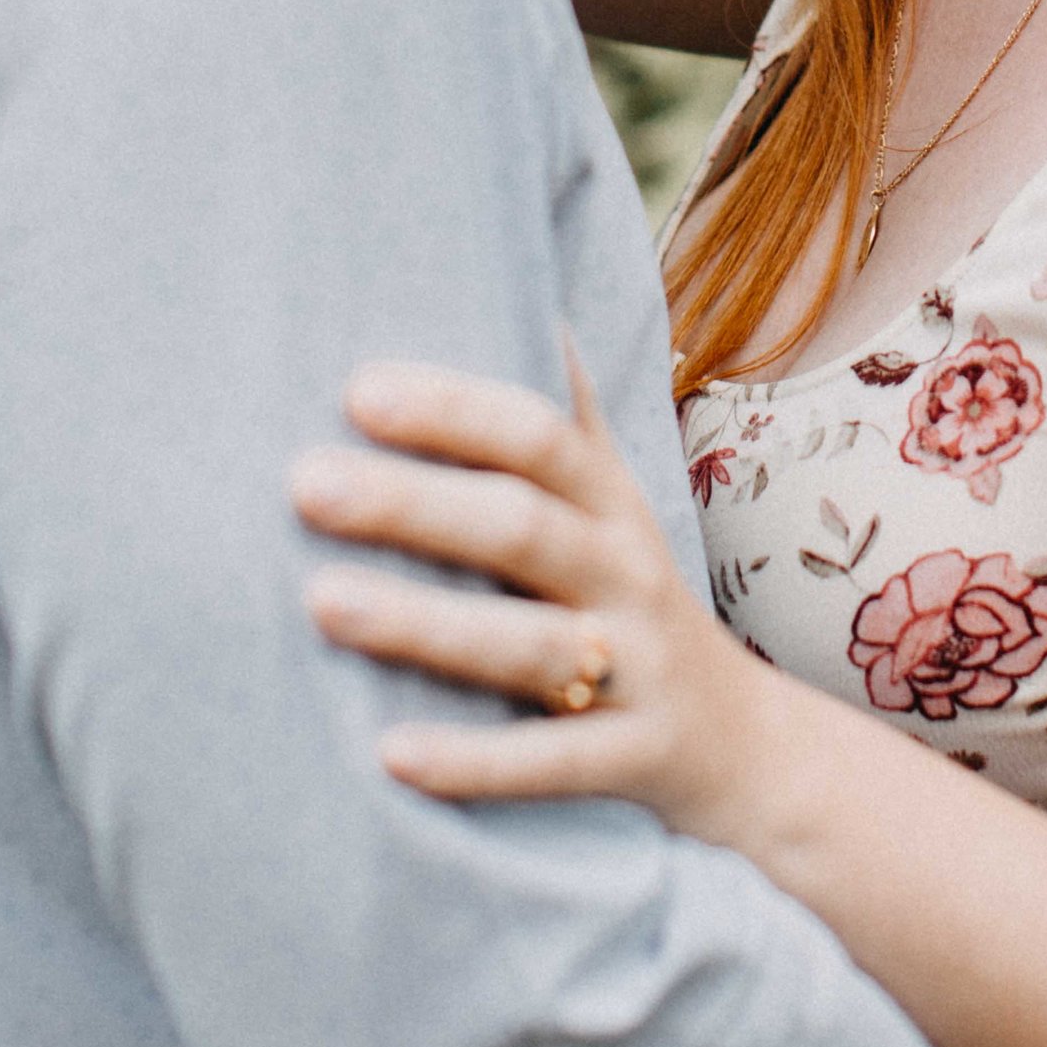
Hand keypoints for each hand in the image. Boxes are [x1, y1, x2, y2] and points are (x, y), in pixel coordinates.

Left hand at [294, 354, 781, 840]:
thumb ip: (561, 414)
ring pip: (530, 645)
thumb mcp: (610, 501)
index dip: (454, 410)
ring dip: (424, 624)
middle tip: (302, 482)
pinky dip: (475, 762)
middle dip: (413, 502)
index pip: (537, 437)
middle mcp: (626, 573)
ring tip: (320, 602)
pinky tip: (389, 757)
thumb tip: (515, 282)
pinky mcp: (634, 762)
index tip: (356, 390)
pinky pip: (552, 764)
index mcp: (608, 502)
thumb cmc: (628, 598)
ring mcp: (635, 669)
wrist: (743, 748)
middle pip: (521, 526)